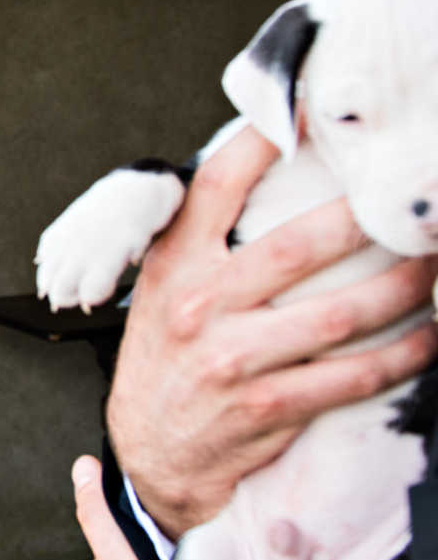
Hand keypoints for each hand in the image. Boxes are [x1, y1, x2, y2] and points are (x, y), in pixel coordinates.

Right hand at [107, 125, 437, 536]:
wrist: (151, 451)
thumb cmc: (167, 358)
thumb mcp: (163, 289)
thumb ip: (202, 240)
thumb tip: (259, 172)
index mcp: (175, 265)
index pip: (216, 187)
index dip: (260, 141)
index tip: (307, 108)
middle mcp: (200, 306)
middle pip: (298, 247)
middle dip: (366, 219)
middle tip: (411, 204)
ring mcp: (234, 359)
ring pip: (340, 314)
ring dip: (404, 288)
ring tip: (437, 266)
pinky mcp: (269, 407)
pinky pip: (355, 375)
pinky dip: (404, 355)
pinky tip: (431, 336)